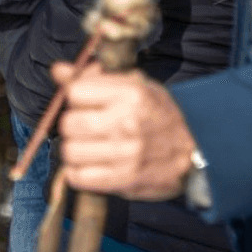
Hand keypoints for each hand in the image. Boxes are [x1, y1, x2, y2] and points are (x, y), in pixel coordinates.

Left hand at [51, 61, 196, 200]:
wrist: (194, 150)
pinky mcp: (123, 180)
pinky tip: (90, 164)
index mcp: (131, 92)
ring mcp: (125, 153)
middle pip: (69, 123)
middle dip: (71, 124)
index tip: (83, 102)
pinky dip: (77, 172)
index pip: (75, 91)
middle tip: (84, 126)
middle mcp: (127, 122)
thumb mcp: (135, 84)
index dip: (74, 96)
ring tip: (88, 146)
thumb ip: (95, 76)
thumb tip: (57, 70)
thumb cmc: (159, 113)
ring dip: (73, 150)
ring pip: (70, 152)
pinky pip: (78, 178)